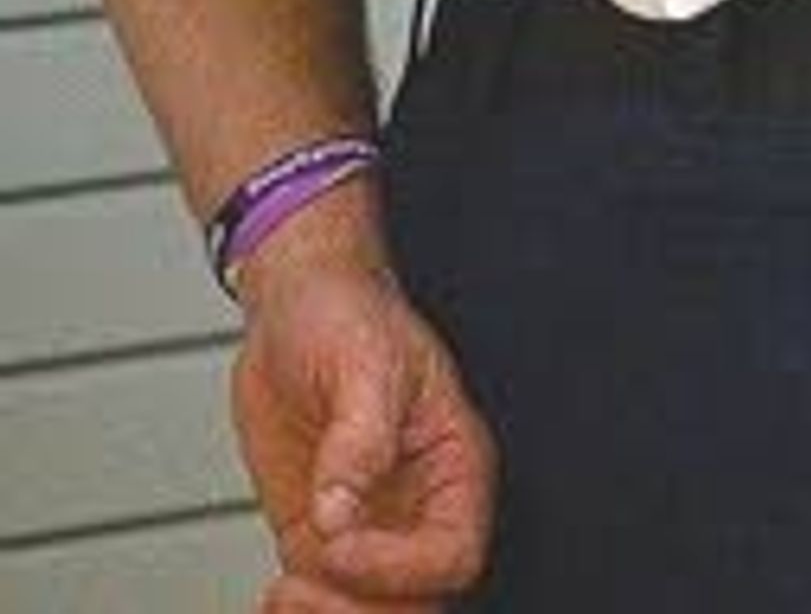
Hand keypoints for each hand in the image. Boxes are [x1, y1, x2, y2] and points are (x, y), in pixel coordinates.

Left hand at [231, 222, 494, 607]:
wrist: (295, 309)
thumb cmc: (348, 316)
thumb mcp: (364, 361)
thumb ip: (359, 437)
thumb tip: (341, 511)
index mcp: (454, 464)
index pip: (452, 553)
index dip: (398, 567)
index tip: (337, 541)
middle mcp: (416, 506)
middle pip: (418, 602)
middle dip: (361, 611)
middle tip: (302, 586)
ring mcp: (367, 526)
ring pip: (371, 611)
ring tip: (283, 596)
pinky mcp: (318, 535)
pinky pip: (322, 598)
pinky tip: (274, 599)